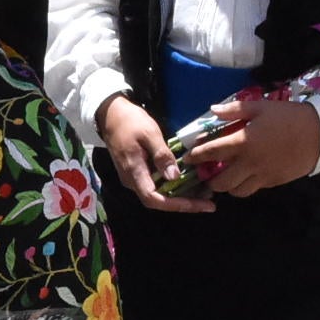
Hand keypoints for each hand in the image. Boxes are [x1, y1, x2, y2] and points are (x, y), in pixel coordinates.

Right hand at [98, 93, 199, 214]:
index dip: (178, 205)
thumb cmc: (130, 121)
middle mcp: (132, 180)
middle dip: (185, 204)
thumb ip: (162, 155)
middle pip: (159, 201)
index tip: (201, 204)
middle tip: (209, 202)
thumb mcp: (149, 133)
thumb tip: (174, 177)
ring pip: (159, 195)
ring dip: (181, 197)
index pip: (155, 199)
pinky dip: (174, 187)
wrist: (110, 114)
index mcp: (134, 172)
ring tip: (204, 193)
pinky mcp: (138, 173)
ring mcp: (134, 178)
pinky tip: (189, 182)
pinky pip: (157, 185)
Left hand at [187, 95, 319, 197]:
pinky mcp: (273, 182)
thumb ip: (234, 110)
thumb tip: (212, 110)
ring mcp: (262, 176)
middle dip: (209, 180)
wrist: (319, 134)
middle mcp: (249, 163)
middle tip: (207, 172)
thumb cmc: (288, 117)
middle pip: (220, 182)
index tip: (188, 158)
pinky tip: (245, 176)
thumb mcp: (260, 107)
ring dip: (227, 186)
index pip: (211, 153)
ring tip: (226, 177)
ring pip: (236, 192)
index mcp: (243, 142)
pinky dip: (244, 186)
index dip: (196, 157)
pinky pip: (253, 190)